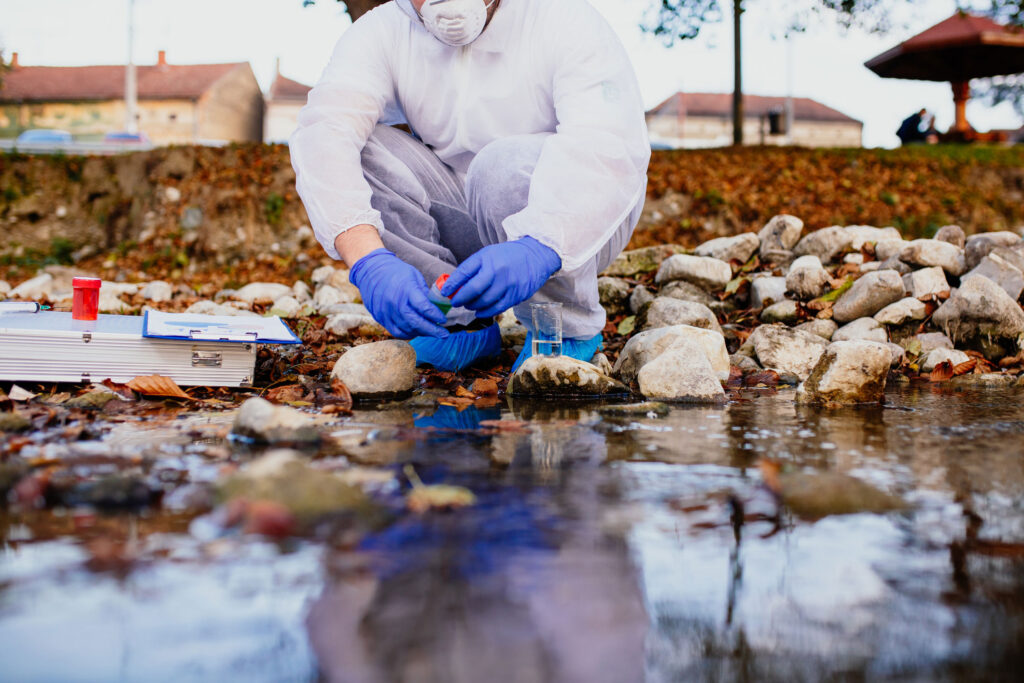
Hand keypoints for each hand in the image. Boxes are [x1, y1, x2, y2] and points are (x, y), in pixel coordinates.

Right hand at [349, 249, 449, 339]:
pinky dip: (408, 334)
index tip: (444, 319)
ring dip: (422, 333)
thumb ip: (425, 293)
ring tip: (431, 332)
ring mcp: (386, 311)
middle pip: (416, 322)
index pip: (423, 307)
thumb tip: (438, 307)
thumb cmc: (396, 272)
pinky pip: (396, 331)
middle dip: (432, 330)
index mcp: (406, 289)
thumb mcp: (415, 276)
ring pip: (407, 329)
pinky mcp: (380, 317)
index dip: (435, 315)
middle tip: (444, 334)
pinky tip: (417, 332)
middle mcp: (395, 302)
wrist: (371, 271)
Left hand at [442, 237, 561, 317]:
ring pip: (485, 301)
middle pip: (473, 289)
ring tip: (469, 305)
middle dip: (461, 298)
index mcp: (487, 258)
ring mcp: (508, 284)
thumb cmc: (507, 256)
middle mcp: (497, 270)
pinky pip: (497, 308)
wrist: (535, 255)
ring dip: (473, 306)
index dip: (452, 284)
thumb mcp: (488, 254)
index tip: (445, 292)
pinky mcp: (517, 295)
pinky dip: (486, 312)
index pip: (464, 272)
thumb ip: (472, 268)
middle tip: (456, 302)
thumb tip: (454, 285)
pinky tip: (480, 311)